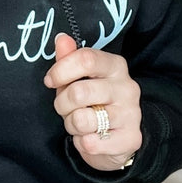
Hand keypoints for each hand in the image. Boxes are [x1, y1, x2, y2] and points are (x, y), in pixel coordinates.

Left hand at [44, 33, 140, 170]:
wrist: (119, 136)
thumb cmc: (94, 102)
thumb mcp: (79, 78)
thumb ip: (69, 58)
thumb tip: (61, 38)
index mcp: (115, 66)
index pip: (86, 59)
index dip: (60, 71)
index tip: (50, 80)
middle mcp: (127, 87)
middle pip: (79, 92)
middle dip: (62, 104)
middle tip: (65, 108)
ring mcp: (132, 114)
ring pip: (82, 120)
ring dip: (72, 125)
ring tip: (80, 123)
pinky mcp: (131, 139)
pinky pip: (90, 143)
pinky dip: (82, 143)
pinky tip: (91, 138)